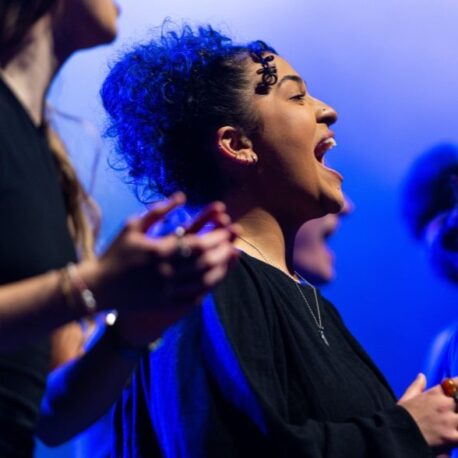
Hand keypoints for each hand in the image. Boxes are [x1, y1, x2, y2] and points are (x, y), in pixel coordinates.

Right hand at [79, 194, 238, 342]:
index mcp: (159, 250)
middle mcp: (166, 271)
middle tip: (235, 242)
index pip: (197, 243)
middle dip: (222, 250)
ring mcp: (167, 289)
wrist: (99, 286)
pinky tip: (216, 279)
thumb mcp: (133, 226)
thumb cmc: (115, 253)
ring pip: (202, 280)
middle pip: (204, 261)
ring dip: (220, 268)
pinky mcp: (165, 303)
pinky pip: (193, 297)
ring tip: (231, 258)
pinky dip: (207, 287)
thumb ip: (158, 211)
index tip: (228, 229)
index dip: (216, 236)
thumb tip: (182, 196)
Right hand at [398, 374, 457, 449]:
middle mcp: (444, 405)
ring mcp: (449, 421)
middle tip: (454, 410)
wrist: (397, 435)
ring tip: (454, 422)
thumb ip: (417, 386)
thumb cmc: (401, 416)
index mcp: (435, 394)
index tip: (457, 391)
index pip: (455, 384)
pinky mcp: (452, 437)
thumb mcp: (407, 398)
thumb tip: (421, 376)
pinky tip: (454, 434)